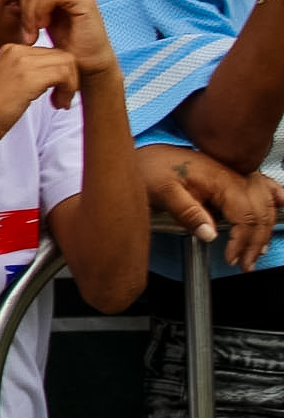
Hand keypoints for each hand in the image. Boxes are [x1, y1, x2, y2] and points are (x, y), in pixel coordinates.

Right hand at [0, 41, 80, 146]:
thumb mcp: (9, 83)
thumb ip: (28, 73)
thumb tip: (56, 75)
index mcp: (11, 50)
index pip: (51, 53)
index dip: (60, 73)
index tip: (55, 93)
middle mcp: (17, 50)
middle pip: (62, 55)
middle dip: (69, 78)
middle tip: (61, 100)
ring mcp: (22, 62)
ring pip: (67, 62)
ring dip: (71, 85)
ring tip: (60, 104)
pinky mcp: (29, 77)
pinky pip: (64, 74)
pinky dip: (68, 90)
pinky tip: (58, 105)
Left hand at [19, 0, 117, 76]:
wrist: (82, 65)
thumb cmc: (60, 47)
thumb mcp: (34, 20)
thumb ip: (23, 2)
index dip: (18, 1)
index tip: (24, 25)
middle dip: (23, 6)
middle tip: (30, 30)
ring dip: (30, 11)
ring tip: (37, 30)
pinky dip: (39, 11)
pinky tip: (45, 26)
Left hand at [137, 144, 283, 270]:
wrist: (148, 153)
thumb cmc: (153, 169)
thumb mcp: (163, 193)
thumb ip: (188, 213)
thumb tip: (209, 234)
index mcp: (220, 181)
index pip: (245, 217)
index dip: (242, 242)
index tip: (232, 258)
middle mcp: (234, 176)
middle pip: (260, 213)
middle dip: (256, 242)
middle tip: (245, 263)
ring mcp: (236, 174)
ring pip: (266, 203)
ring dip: (265, 228)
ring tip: (258, 250)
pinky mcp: (233, 174)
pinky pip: (263, 185)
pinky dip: (276, 196)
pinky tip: (283, 203)